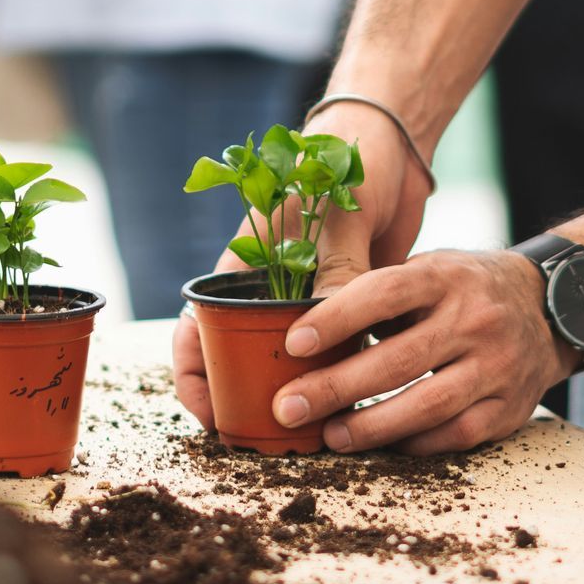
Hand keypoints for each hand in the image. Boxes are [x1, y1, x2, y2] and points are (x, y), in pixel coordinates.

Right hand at [171, 98, 433, 432]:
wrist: (390, 143)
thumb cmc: (344, 162)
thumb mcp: (337, 218)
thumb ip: (336, 272)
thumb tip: (332, 333)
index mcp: (243, 264)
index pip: (195, 328)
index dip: (193, 377)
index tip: (213, 415)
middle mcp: (269, 287)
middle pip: (237, 356)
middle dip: (242, 400)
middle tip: (265, 439)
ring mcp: (306, 298)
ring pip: (286, 361)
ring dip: (293, 394)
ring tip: (311, 434)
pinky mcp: (346, 305)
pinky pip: (333, 350)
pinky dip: (336, 376)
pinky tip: (354, 404)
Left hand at [265, 248, 572, 456]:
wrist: (550, 308)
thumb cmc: (468, 288)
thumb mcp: (432, 269)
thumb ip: (382, 294)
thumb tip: (312, 335)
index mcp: (447, 277)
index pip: (384, 293)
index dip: (336, 319)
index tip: (293, 344)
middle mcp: (475, 319)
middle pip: (398, 360)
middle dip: (336, 387)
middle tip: (289, 406)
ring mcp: (496, 366)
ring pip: (427, 405)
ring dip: (370, 426)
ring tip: (330, 435)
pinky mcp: (508, 407)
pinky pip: (454, 434)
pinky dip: (413, 443)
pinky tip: (381, 444)